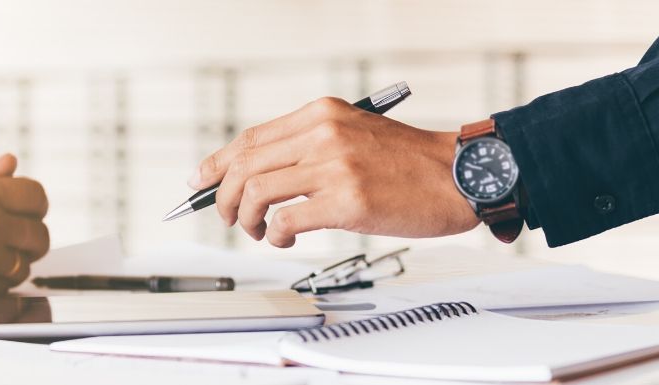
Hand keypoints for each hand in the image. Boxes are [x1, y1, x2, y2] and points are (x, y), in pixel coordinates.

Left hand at [190, 97, 478, 247]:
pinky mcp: (347, 200)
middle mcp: (323, 133)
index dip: (217, 163)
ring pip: (256, 192)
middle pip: (244, 164)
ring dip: (245, 219)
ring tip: (258, 231)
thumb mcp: (353, 135)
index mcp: (321, 114)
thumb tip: (257, 175)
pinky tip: (285, 238)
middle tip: (227, 217)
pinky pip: (286, 219)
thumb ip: (309, 146)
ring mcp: (334, 166)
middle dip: (222, 197)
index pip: (250, 137)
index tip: (200, 182)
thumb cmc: (409, 164)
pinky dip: (275, 234)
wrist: (458, 175)